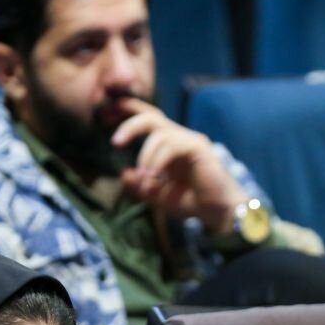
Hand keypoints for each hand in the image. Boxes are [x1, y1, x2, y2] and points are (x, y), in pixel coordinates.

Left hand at [111, 98, 246, 233]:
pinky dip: (158, 160)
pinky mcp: (198, 147)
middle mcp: (179, 138)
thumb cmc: (191, 201)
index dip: (129, 111)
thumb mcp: (157, 196)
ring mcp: (190, 140)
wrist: (217, 212)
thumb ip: (140, 186)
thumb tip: (123, 174)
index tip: (106, 113)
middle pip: (151, 117)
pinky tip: (154, 176)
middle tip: (115, 142)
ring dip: (146, 155)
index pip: (148, 119)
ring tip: (144, 177)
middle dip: (130, 124)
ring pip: (160, 133)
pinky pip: (172, 145)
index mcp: (169, 145)